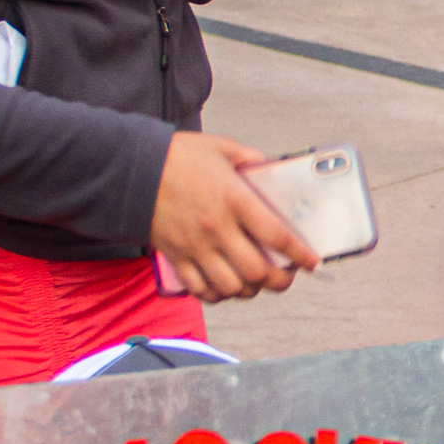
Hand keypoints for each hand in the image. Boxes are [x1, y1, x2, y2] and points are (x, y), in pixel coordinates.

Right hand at [151, 132, 316, 302]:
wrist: (130, 169)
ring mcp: (195, 247)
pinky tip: (227, 287)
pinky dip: (217, 295)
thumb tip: (272, 170)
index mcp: (234, 199)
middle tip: (286, 276)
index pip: (277, 235)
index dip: (300, 254)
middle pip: (257, 271)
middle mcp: (217, 228)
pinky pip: (200, 290)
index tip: (313, 261)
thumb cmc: (177, 156)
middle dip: (279, 280)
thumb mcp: (222, 148)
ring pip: (231, 286)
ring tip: (257, 282)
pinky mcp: (176, 257)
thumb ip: (252, 159)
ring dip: (250, 290)